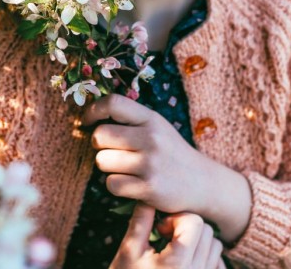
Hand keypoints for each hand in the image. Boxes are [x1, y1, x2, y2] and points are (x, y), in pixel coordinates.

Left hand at [83, 94, 212, 213]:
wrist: (204, 182)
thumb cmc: (172, 154)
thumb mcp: (158, 128)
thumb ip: (131, 120)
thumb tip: (91, 118)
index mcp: (151, 119)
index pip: (114, 103)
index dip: (93, 110)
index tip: (87, 121)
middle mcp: (151, 138)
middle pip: (100, 135)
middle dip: (99, 145)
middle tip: (111, 151)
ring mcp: (150, 163)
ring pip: (102, 161)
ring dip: (108, 167)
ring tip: (125, 168)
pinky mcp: (149, 187)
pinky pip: (112, 184)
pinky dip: (116, 185)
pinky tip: (131, 184)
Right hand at [109, 203, 224, 268]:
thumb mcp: (128, 250)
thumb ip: (141, 220)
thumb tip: (148, 196)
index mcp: (177, 264)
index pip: (194, 222)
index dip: (176, 218)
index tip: (160, 229)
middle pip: (207, 231)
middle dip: (186, 227)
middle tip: (166, 237)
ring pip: (216, 246)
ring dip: (197, 241)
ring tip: (175, 250)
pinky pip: (218, 264)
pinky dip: (206, 258)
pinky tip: (186, 262)